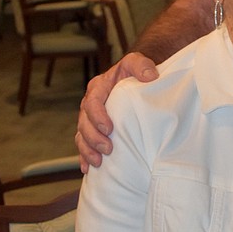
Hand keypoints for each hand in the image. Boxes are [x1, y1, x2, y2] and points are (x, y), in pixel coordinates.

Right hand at [76, 51, 159, 170]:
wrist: (136, 78)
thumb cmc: (136, 71)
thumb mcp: (137, 62)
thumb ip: (141, 65)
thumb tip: (151, 76)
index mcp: (99, 87)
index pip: (92, 102)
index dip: (98, 116)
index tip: (109, 128)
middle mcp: (91, 103)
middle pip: (84, 123)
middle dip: (93, 138)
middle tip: (107, 149)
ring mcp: (91, 118)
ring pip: (82, 136)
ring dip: (87, 150)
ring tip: (98, 162)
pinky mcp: (95, 130)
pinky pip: (84, 144)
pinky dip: (84, 156)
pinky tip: (88, 169)